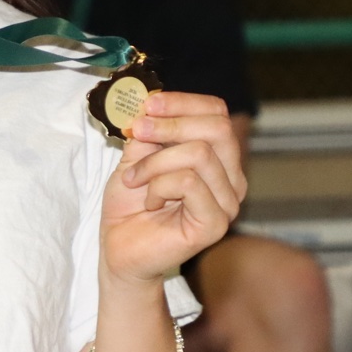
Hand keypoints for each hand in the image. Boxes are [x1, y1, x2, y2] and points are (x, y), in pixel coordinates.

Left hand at [99, 92, 247, 287]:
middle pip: (218, 128)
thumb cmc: (130, 205)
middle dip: (170, 125)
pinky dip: (159, 185)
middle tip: (137, 131)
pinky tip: (149, 201)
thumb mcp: (137, 155)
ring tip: (135, 180)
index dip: (183, 102)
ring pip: (199, 153)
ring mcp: (228, 203)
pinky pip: (188, 182)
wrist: (120, 249)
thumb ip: (150, 130)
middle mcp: (232, 179)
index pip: (217, 113)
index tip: (148, 105)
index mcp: (219, 158)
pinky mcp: (215, 224)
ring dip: (155, 162)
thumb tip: (152, 103)